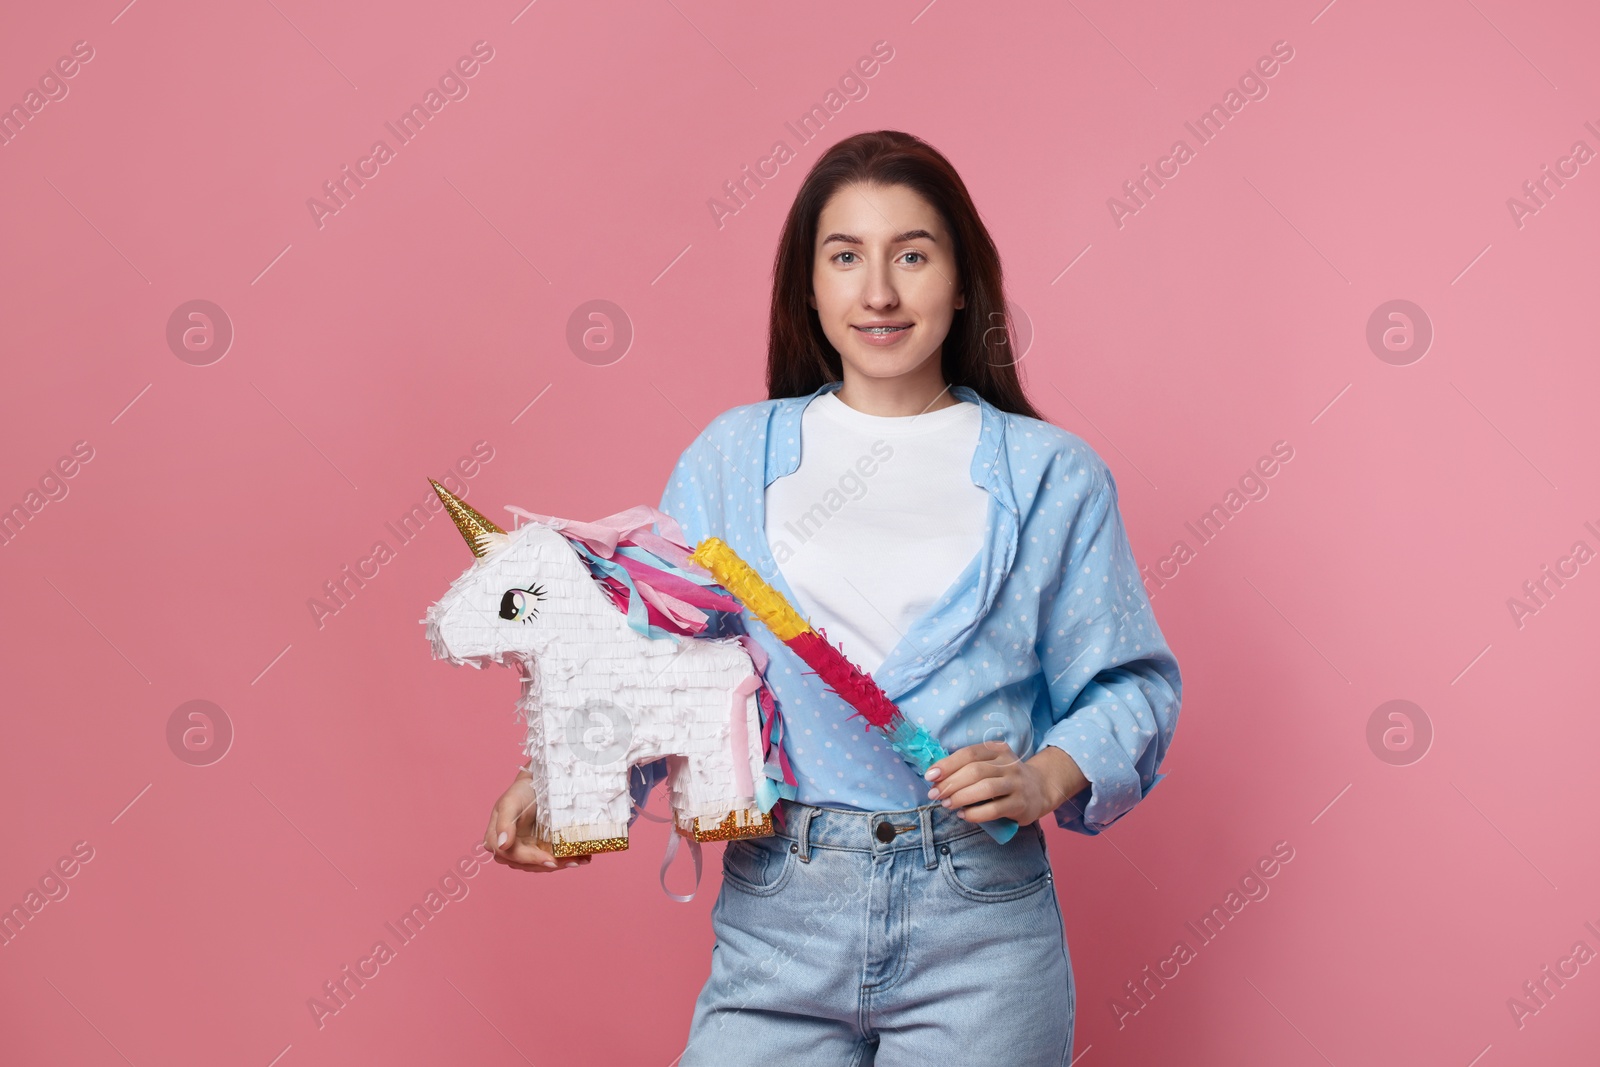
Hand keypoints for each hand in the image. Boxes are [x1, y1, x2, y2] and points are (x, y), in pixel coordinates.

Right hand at [484, 768, 591, 872]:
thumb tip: (502, 845)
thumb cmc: (520, 792)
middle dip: (551, 864)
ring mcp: (525, 850)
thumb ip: (504, 823)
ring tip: (580, 860)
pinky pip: (552, 858)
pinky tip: (582, 858)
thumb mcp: (510, 802)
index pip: (512, 855)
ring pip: (542, 865)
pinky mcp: (540, 849)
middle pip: (529, 864)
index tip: (550, 860)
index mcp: (496, 840)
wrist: (535, 785)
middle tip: (572, 861)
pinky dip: (566, 859)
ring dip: (561, 864)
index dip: (531, 859)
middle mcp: (509, 849)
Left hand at [924, 741, 1088, 825]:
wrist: (1040, 789)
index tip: (930, 776)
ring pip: (985, 788)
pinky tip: (964, 815)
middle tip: (935, 795)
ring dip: (961, 797)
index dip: (947, 764)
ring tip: (947, 804)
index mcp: (997, 750)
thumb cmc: (1004, 777)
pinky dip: (976, 813)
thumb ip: (967, 767)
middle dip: (950, 783)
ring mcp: (1017, 783)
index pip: (968, 754)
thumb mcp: (990, 764)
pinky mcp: (1021, 804)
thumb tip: (935, 777)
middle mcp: (1008, 764)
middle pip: (975, 771)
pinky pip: (995, 809)